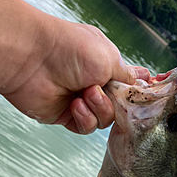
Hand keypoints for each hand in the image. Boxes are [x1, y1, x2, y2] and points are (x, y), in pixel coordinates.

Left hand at [4, 21, 150, 133]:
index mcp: (105, 62)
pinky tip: (75, 104)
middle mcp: (94, 81)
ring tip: (87, 93)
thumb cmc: (69, 49)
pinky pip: (86, 127)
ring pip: (105, 119)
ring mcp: (80, 99)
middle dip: (118, 101)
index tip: (147, 94)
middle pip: (120, 105)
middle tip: (109, 92)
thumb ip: (127, 74)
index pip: (128, 81)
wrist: (29, 58)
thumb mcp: (109, 56)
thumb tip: (140, 81)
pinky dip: (85, 117)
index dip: (137, 90)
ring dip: (100, 108)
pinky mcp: (66, 116)